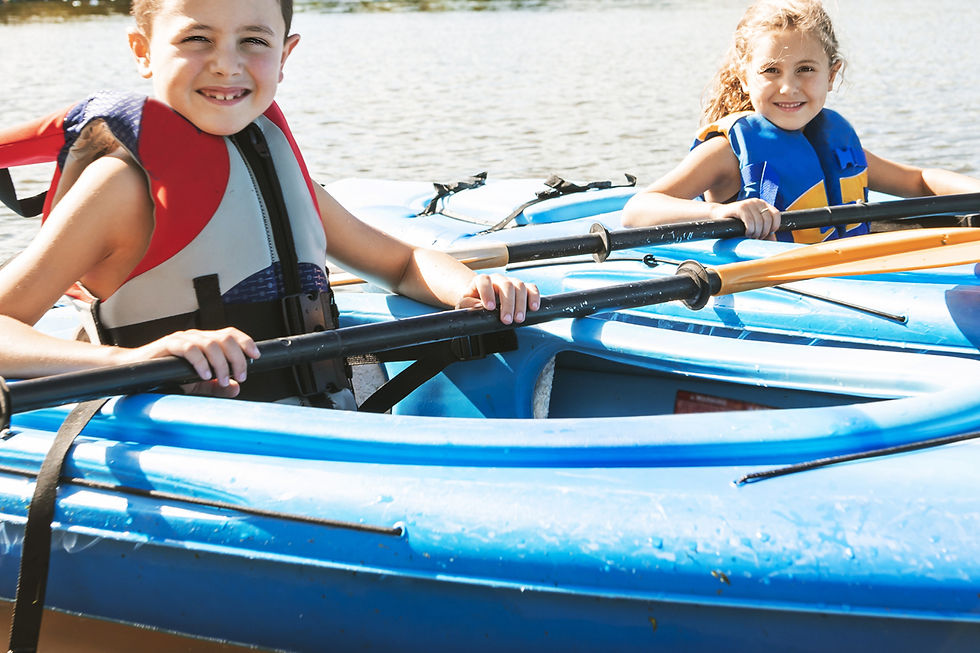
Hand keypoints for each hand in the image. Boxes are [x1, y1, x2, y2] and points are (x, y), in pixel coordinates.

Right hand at [122, 327, 259, 397]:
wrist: (137, 372)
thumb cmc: (166, 375)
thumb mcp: (196, 384)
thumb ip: (216, 386)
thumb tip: (236, 388)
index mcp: (206, 341)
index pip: (231, 334)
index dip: (246, 342)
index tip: (256, 356)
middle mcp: (197, 336)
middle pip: (225, 338)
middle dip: (237, 358)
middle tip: (241, 376)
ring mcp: (183, 339)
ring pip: (211, 343)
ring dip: (221, 364)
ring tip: (222, 380)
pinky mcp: (169, 344)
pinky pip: (190, 348)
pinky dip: (200, 362)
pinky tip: (204, 375)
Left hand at [456, 273, 540, 324]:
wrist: (480, 298)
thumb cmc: (472, 301)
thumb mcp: (465, 304)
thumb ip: (469, 305)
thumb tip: (480, 307)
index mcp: (481, 280)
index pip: (484, 281)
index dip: (487, 293)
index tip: (490, 308)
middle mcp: (497, 279)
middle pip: (506, 285)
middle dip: (508, 304)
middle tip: (507, 320)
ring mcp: (511, 282)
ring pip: (520, 286)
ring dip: (521, 304)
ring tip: (519, 319)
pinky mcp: (522, 288)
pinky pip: (531, 288)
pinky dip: (534, 297)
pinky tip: (534, 308)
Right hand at [711, 199, 780, 239]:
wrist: (718, 215)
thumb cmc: (736, 222)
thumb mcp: (752, 225)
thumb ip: (764, 232)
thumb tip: (775, 243)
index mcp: (763, 204)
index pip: (776, 215)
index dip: (773, 226)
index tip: (766, 234)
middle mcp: (757, 201)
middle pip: (767, 220)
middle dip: (763, 232)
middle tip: (756, 238)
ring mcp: (748, 203)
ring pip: (759, 222)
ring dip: (755, 233)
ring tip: (750, 236)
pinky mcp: (740, 207)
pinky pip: (750, 222)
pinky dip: (749, 230)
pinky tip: (745, 233)